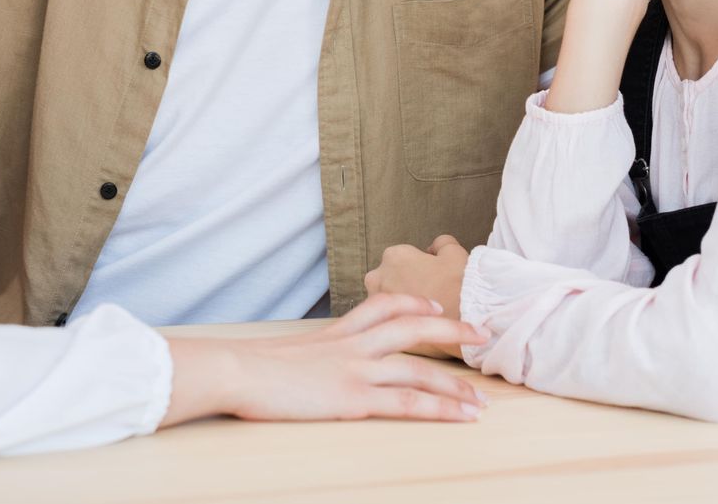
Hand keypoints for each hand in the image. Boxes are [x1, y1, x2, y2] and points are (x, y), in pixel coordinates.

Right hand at [161, 295, 488, 427]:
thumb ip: (305, 355)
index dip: (412, 300)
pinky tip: (462, 415)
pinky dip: (441, 407)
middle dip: (451, 328)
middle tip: (481, 333)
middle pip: (413, 325)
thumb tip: (304, 365)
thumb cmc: (249, 367)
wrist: (236, 371)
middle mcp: (351, 344)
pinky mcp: (354, 396)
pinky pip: (409, 401)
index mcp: (334, 333)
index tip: (433, 301)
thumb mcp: (283, 353)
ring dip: (455, 383)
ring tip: (481, 398)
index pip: (381, 305)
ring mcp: (356, 369)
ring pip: (419, 366)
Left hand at [364, 237, 471, 357]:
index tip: (433, 277)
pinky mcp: (385, 329)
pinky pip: (391, 323)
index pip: (402, 258)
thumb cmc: (461, 284)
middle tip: (430, 294)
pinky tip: (422, 326)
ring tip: (426, 313)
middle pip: (388, 279)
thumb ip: (440, 244)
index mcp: (394, 257)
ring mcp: (378, 306)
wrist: (470, 321)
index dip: (420, 267)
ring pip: (387, 302)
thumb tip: (434, 248)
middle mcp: (378, 278)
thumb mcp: (454, 253)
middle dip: (404, 284)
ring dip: (401, 305)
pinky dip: (402, 323)